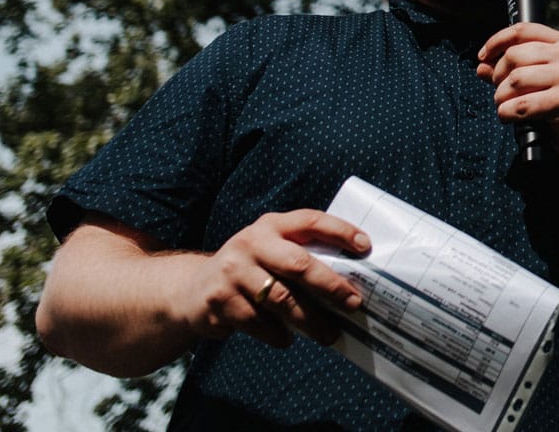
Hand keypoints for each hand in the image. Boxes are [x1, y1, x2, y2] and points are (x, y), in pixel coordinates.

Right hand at [179, 209, 371, 348]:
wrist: (192, 291)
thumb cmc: (249, 271)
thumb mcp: (270, 251)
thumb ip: (300, 255)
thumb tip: (349, 282)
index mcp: (271, 226)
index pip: (310, 221)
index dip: (340, 231)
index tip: (366, 247)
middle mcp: (251, 243)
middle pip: (299, 264)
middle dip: (331, 286)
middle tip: (353, 303)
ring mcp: (233, 272)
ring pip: (282, 300)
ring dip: (310, 321)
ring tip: (329, 334)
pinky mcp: (220, 300)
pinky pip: (259, 322)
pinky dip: (278, 334)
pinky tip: (286, 338)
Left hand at [477, 22, 558, 160]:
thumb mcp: (544, 81)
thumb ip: (513, 70)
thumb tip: (481, 66)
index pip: (522, 30)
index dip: (496, 41)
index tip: (483, 58)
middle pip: (514, 55)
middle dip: (497, 77)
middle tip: (500, 93)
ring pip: (515, 79)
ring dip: (500, 97)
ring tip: (504, 107)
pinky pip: (522, 104)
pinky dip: (507, 113)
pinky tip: (509, 117)